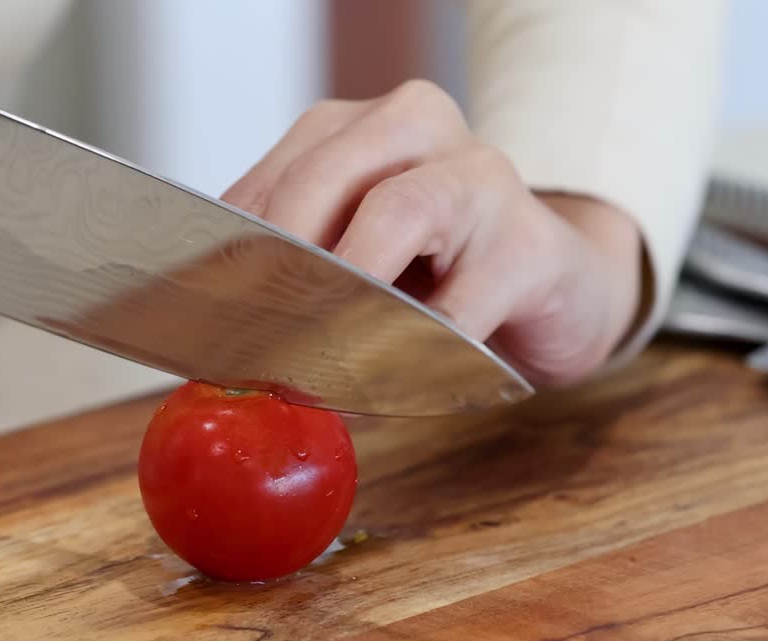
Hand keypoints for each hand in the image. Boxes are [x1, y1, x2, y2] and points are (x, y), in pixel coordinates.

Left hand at [221, 80, 642, 386]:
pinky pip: (460, 303)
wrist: (562, 284)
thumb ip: (304, 270)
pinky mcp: (532, 246)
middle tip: (250, 342)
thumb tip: (222, 332)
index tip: (204, 321)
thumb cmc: (449, 271)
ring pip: (398, 213)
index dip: (235, 251)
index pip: (279, 176)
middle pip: (326, 177)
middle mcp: (425, 129)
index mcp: (367, 125)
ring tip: (308, 363)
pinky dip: (412, 350)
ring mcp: (485, 179)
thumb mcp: (368, 255)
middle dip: (278, 265)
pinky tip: (383, 387)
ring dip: (342, 296)